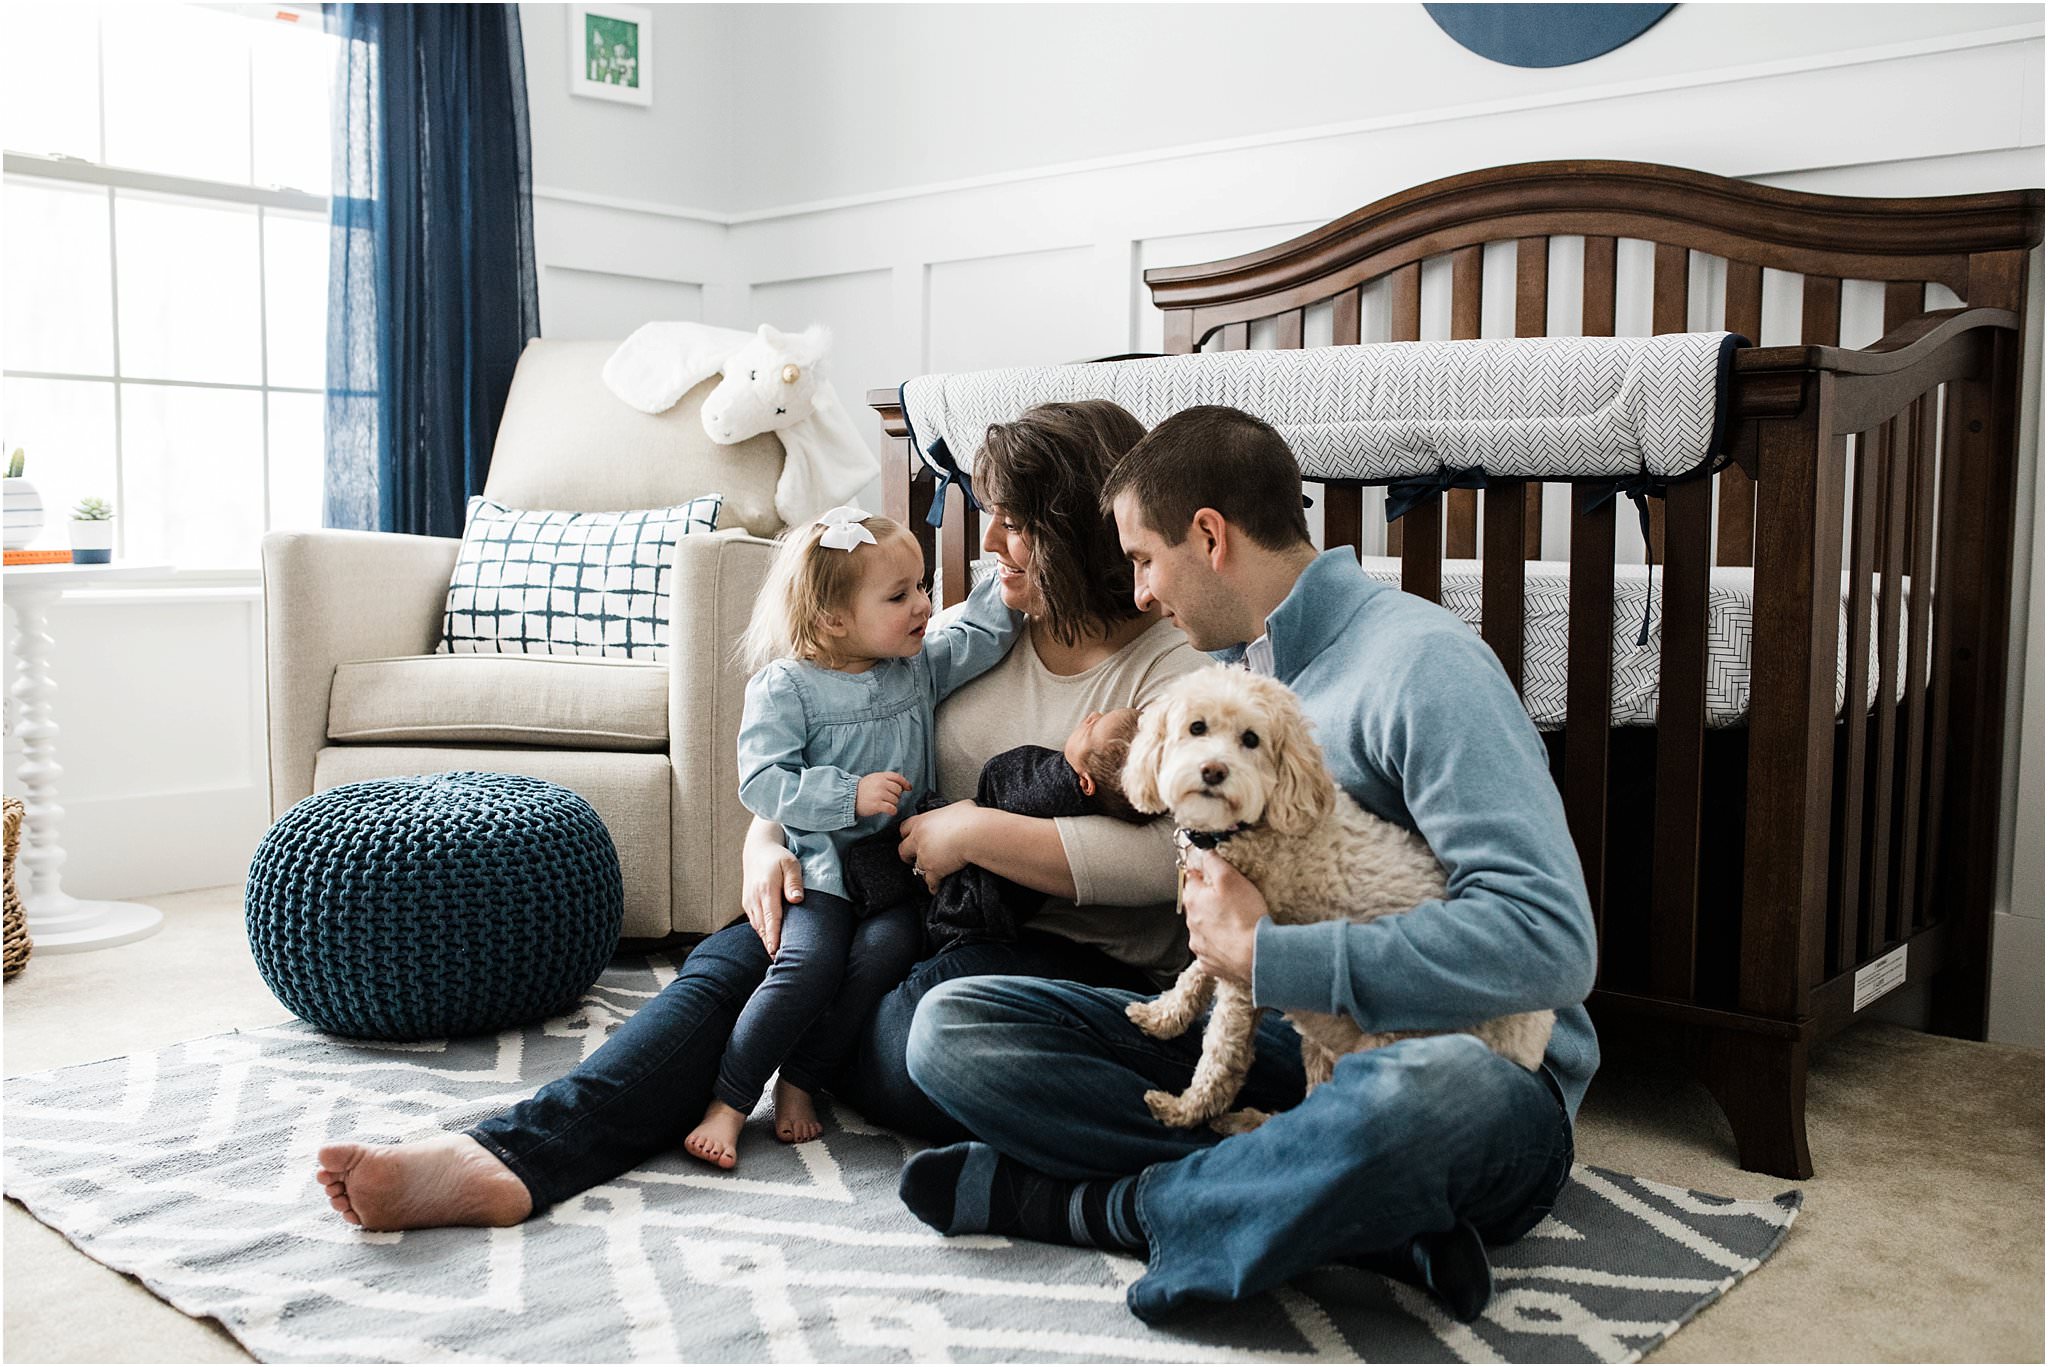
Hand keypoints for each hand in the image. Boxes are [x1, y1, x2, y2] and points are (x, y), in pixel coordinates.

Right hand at [741, 833, 802, 957]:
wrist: (757, 850)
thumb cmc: (778, 857)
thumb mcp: (790, 863)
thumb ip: (794, 881)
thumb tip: (797, 900)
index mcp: (766, 890)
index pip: (771, 919)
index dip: (773, 938)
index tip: (776, 953)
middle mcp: (754, 899)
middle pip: (763, 928)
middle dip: (771, 946)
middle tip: (782, 965)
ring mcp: (749, 903)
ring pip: (758, 928)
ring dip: (766, 942)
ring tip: (778, 959)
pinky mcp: (748, 905)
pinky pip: (756, 923)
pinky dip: (763, 934)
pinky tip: (772, 944)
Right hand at [856, 770, 912, 819]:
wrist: (849, 797)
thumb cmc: (862, 789)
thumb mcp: (873, 779)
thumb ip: (886, 779)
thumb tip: (903, 785)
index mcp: (880, 776)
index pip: (897, 777)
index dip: (905, 783)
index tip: (908, 788)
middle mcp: (881, 784)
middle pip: (898, 790)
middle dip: (896, 795)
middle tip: (888, 798)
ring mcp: (879, 794)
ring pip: (895, 800)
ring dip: (893, 804)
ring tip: (885, 804)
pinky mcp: (877, 805)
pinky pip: (892, 809)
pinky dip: (892, 811)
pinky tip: (889, 811)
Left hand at [897, 800, 980, 892]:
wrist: (975, 833)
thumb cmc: (970, 818)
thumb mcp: (960, 806)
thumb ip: (952, 811)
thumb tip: (961, 810)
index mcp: (922, 822)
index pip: (904, 828)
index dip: (907, 834)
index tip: (908, 838)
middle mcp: (919, 839)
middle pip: (903, 850)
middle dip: (907, 855)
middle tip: (911, 858)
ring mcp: (925, 856)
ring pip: (917, 868)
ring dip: (923, 871)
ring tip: (930, 873)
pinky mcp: (934, 870)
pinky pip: (931, 883)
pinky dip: (934, 886)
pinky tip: (937, 888)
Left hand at [1180, 848, 1263, 985]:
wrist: (1257, 955)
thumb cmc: (1245, 916)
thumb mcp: (1231, 878)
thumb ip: (1214, 862)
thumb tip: (1203, 852)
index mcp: (1193, 901)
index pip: (1191, 879)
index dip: (1204, 874)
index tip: (1216, 876)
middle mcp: (1191, 924)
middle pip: (1197, 905)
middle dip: (1210, 901)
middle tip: (1232, 901)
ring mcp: (1199, 945)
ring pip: (1203, 929)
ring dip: (1214, 925)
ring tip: (1236, 924)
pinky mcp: (1210, 963)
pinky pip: (1212, 950)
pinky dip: (1221, 945)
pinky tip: (1235, 942)